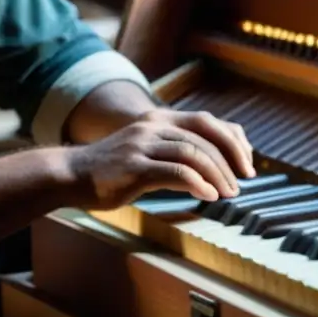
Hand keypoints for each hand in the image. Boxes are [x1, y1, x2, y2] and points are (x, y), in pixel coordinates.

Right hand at [63, 109, 255, 209]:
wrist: (70, 175)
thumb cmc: (112, 169)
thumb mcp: (146, 151)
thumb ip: (173, 152)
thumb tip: (212, 168)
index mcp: (159, 120)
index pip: (207, 121)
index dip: (233, 140)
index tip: (247, 163)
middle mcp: (153, 126)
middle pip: (205, 134)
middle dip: (230, 158)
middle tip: (243, 182)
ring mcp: (142, 145)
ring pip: (193, 152)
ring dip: (217, 174)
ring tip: (228, 193)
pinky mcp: (134, 167)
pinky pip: (174, 171)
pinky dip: (198, 183)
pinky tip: (208, 196)